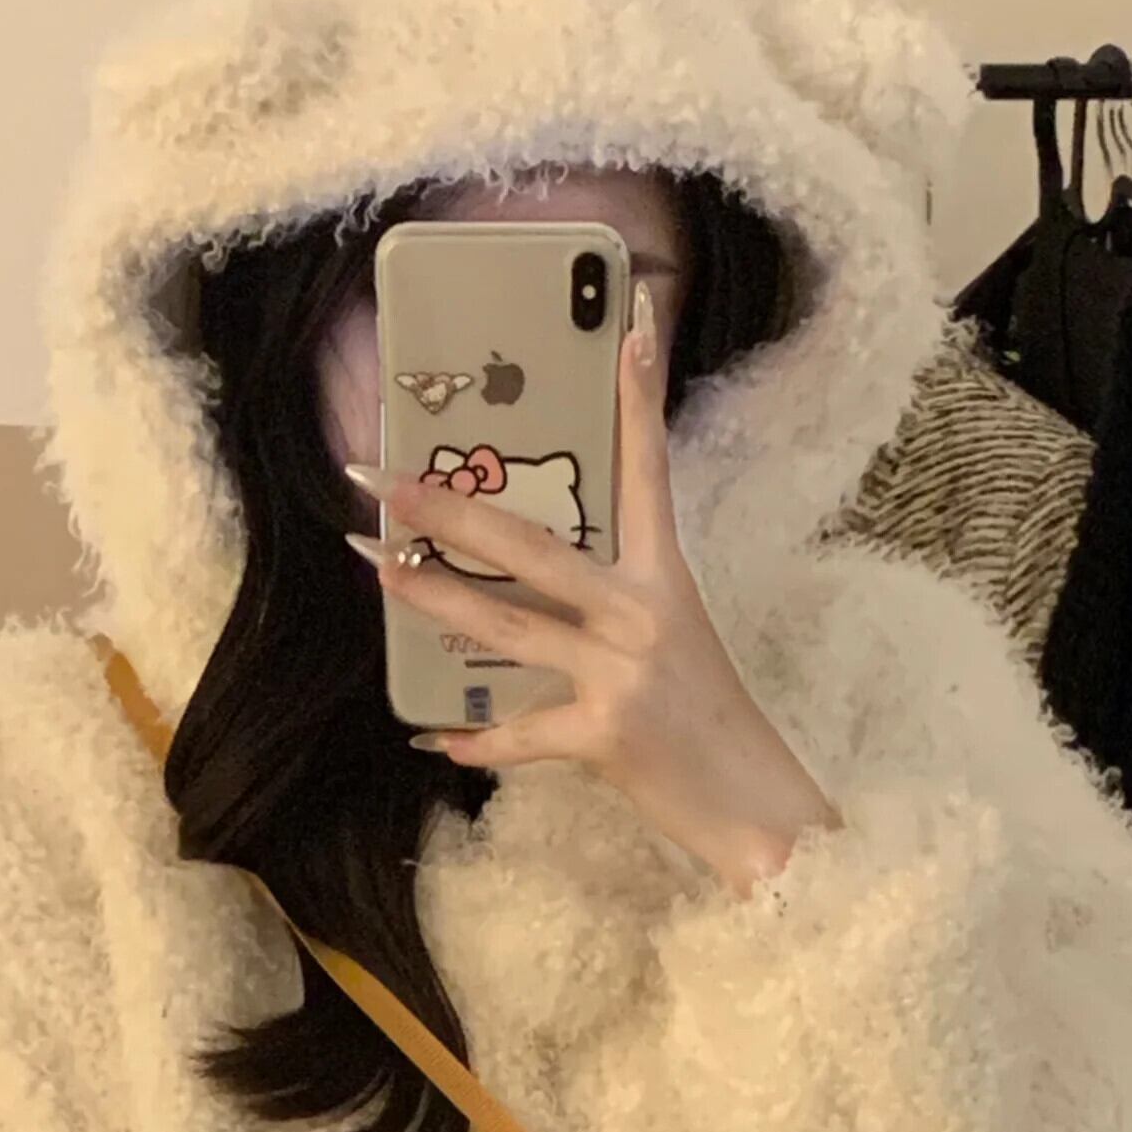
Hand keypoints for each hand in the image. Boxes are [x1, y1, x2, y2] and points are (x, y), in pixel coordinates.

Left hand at [346, 285, 838, 898]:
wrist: (751, 806)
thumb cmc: (704, 718)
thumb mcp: (670, 638)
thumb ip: (610, 602)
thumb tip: (526, 578)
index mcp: (664, 576)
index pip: (649, 470)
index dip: (640, 397)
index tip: (630, 324)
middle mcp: (644, 612)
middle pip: (536, 545)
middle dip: (455, 510)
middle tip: (389, 480)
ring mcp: (623, 671)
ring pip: (509, 624)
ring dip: (436, 597)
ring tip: (380, 568)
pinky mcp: (606, 734)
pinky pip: (521, 734)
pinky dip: (478, 741)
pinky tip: (436, 737)